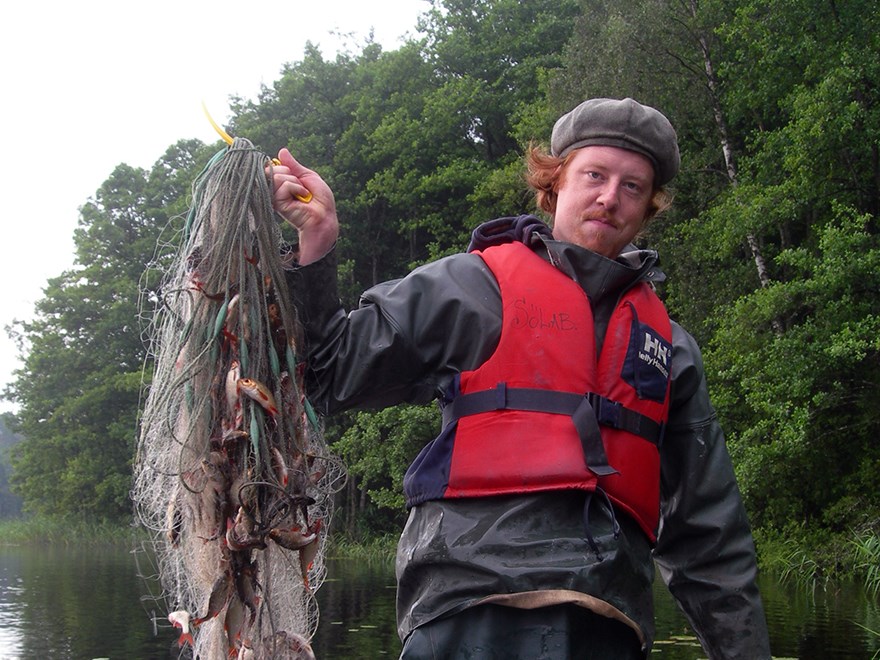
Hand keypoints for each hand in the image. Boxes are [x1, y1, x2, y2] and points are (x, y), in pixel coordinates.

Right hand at [271, 148, 338, 264]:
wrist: (325, 216)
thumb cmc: (320, 200)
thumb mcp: (308, 176)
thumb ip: (294, 165)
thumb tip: (282, 151)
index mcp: (282, 183)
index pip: (273, 166)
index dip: (285, 167)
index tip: (297, 177)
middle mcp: (275, 190)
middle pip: (272, 169)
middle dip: (291, 174)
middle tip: (301, 187)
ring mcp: (274, 197)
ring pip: (276, 176)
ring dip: (294, 182)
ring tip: (302, 193)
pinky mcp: (277, 204)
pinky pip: (283, 185)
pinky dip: (296, 188)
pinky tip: (301, 198)